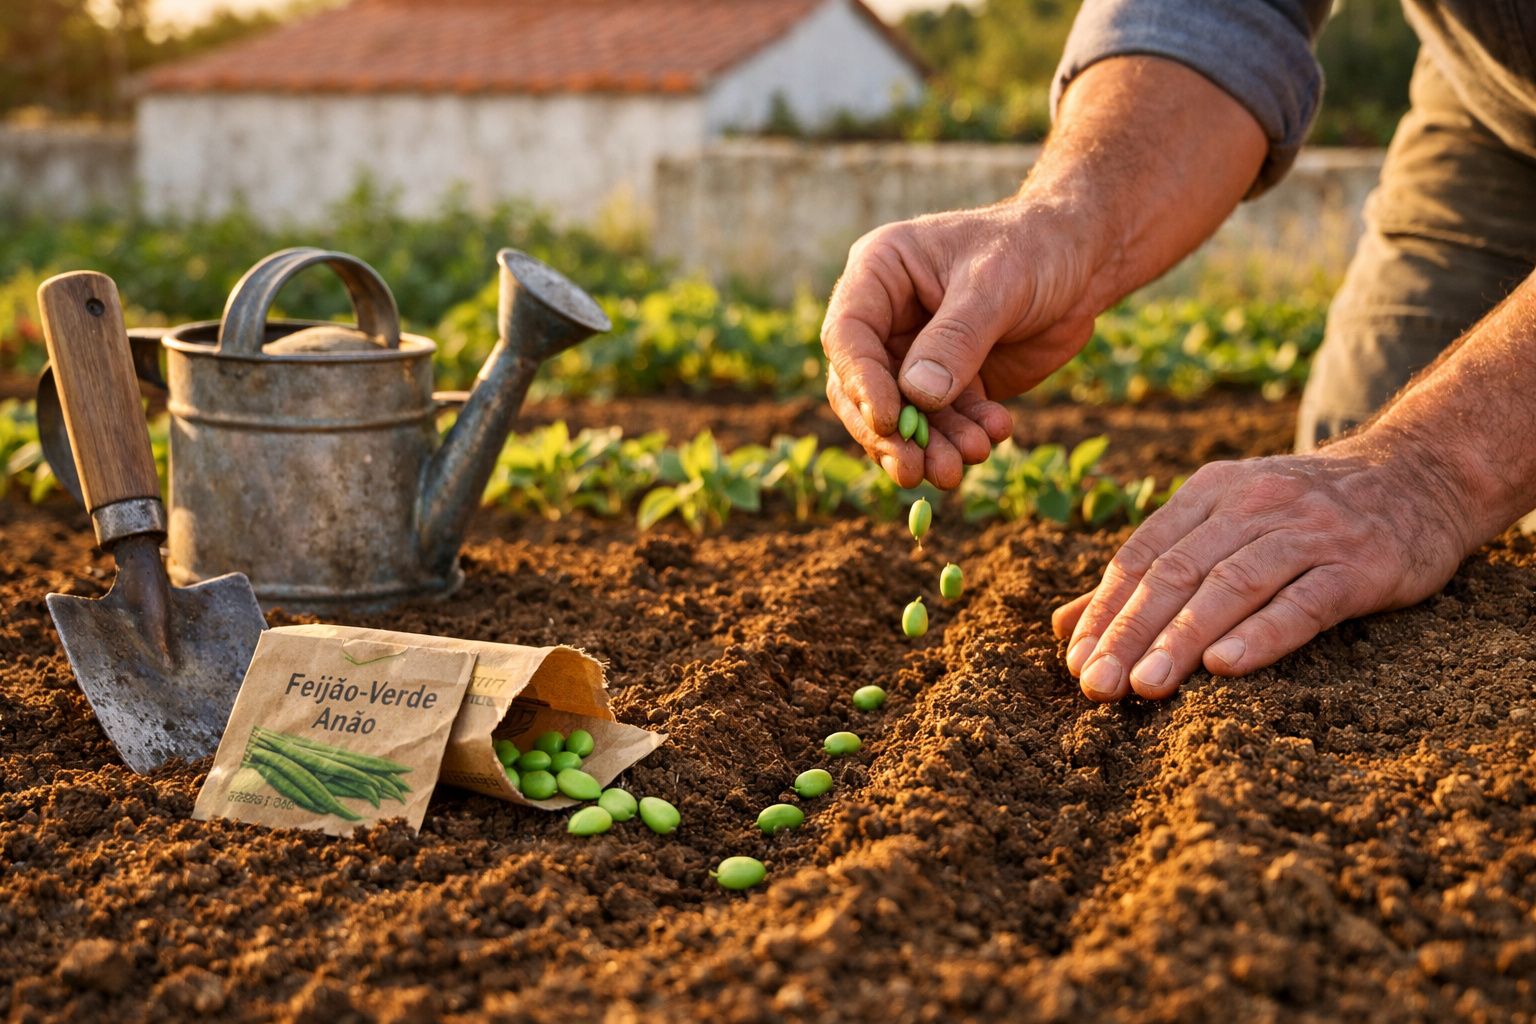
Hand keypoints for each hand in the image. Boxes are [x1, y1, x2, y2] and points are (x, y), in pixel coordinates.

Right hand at [821, 199, 1107, 488]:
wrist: (1084, 261)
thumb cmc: (1035, 249)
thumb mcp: (995, 285)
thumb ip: (956, 339)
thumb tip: (917, 395)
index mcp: (879, 274)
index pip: (847, 336)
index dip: (861, 382)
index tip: (890, 422)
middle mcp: (887, 317)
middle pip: (862, 387)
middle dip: (890, 434)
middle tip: (913, 471)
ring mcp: (916, 354)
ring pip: (903, 414)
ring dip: (930, 445)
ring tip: (966, 460)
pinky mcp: (950, 383)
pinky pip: (944, 422)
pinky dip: (965, 436)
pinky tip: (995, 434)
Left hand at [1051, 435, 1476, 700]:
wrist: (1422, 475)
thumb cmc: (1304, 512)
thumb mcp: (1224, 520)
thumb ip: (1148, 572)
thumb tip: (1065, 626)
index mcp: (1211, 492)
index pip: (1141, 555)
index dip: (1104, 610)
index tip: (1076, 662)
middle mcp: (1254, 504)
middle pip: (1177, 572)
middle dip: (1130, 632)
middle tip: (1097, 686)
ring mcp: (1309, 532)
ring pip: (1231, 586)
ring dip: (1182, 638)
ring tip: (1145, 686)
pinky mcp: (1360, 565)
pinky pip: (1304, 602)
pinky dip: (1262, 633)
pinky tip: (1226, 666)